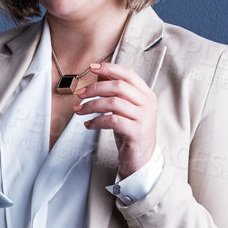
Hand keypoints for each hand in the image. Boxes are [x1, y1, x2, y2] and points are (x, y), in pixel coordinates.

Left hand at [73, 61, 156, 179]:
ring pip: (113, 102)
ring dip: (92, 105)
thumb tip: (99, 74)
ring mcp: (143, 117)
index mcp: (146, 94)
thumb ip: (115, 92)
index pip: (128, 74)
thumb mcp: (124, 110)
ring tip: (80, 111)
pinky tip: (88, 124)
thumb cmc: (131, 133)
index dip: (109, 68)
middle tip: (80, 94)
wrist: (141, 160)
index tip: (92, 68)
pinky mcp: (136, 132)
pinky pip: (112, 121)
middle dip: (95, 88)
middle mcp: (147, 103)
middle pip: (118, 86)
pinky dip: (96, 121)